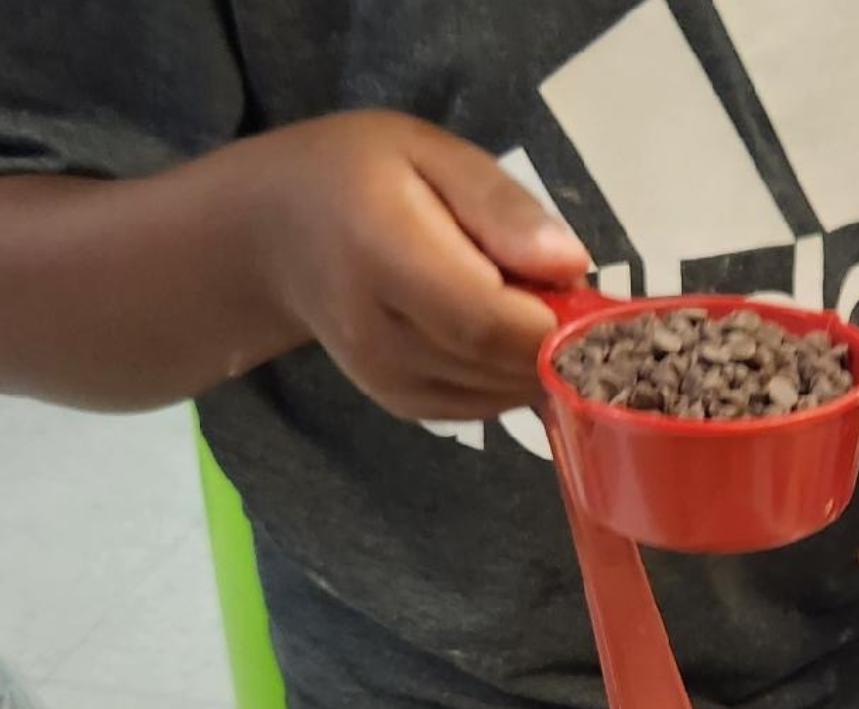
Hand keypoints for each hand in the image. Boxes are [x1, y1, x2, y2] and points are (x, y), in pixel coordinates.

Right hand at [254, 111, 589, 419]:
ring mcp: (388, 380)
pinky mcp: (404, 405)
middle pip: (502, 363)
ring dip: (538, 358)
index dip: (555, 320)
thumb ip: (501, 207)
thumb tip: (572, 265)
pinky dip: (512, 374)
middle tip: (563, 291)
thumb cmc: (359, 178)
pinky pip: (487, 405)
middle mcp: (380, 334)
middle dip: (558, 338)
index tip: (583, 291)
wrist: (276, 237)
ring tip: (524, 302)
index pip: (488, 321)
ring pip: (503, 392)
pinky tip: (499, 331)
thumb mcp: (430, 154)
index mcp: (383, 255)